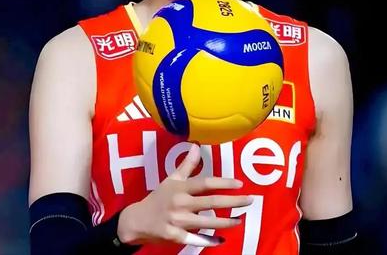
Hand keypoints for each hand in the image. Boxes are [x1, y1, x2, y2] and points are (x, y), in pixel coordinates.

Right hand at [117, 142, 251, 246]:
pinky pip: (194, 239)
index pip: (205, 183)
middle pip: (211, 202)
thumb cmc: (158, 198)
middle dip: (233, 201)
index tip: (240, 184)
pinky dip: (208, 241)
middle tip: (249, 200)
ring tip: (240, 220)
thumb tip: (196, 146)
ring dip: (225, 222)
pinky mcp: (174, 236)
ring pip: (206, 222)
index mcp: (180, 188)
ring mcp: (177, 221)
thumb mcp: (171, 179)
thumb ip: (186, 165)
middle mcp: (180, 203)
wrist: (136, 221)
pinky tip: (220, 240)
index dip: (223, 183)